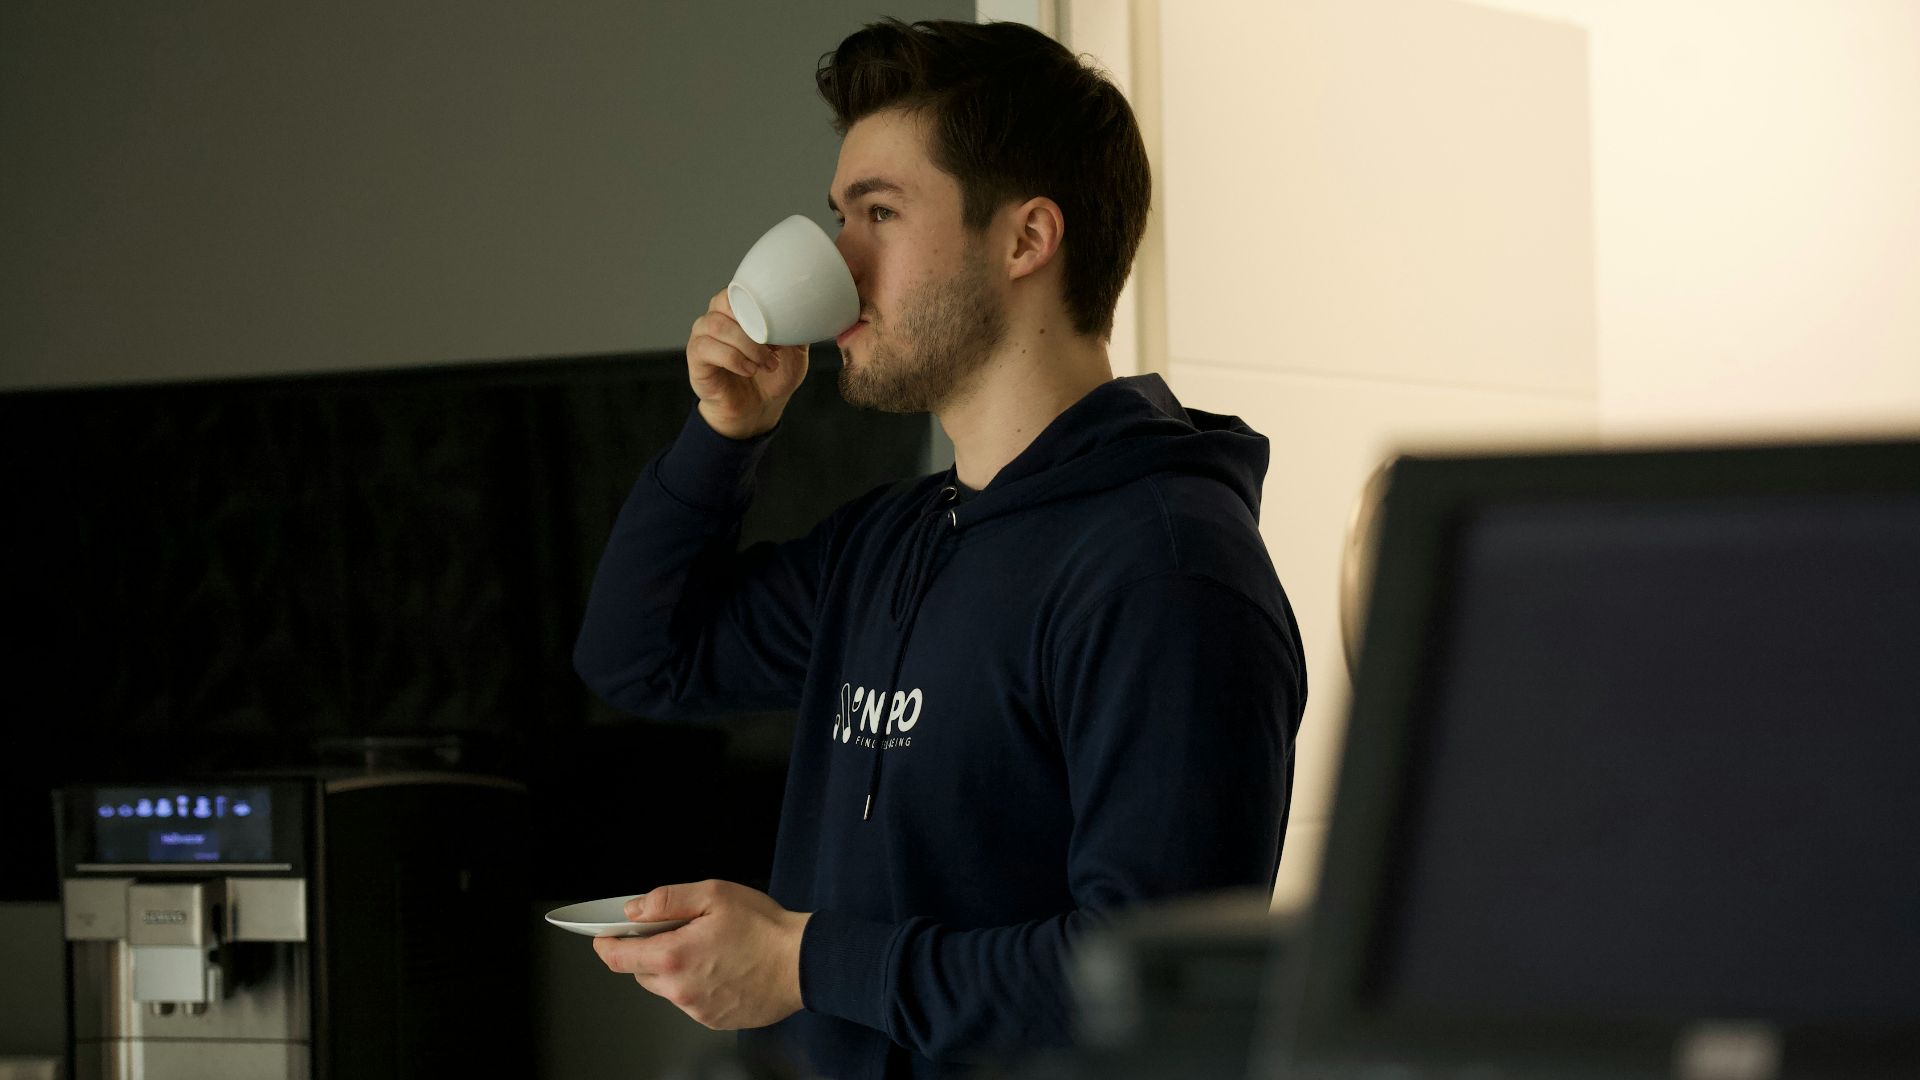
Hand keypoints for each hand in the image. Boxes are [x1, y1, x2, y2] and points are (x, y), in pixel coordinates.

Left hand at [592, 879, 811, 1030]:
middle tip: (676, 931)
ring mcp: (696, 1009)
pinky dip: (696, 984)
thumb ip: (667, 900)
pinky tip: (722, 967)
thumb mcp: (714, 895)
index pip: (618, 958)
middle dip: (648, 952)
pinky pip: (690, 1001)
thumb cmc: (765, 928)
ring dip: (674, 969)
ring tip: (708, 949)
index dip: (606, 944)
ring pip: (667, 988)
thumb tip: (635, 909)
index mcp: (674, 956)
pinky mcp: (713, 1019)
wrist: (803, 963)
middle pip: (640, 973)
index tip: (606, 936)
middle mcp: (680, 989)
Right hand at [687, 290, 809, 439]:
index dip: (760, 306)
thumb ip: (798, 330)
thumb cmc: (772, 377)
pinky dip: (734, 359)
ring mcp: (703, 337)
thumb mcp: (795, 351)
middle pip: (724, 302)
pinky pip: (707, 348)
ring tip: (765, 363)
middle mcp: (716, 318)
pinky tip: (749, 370)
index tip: (780, 327)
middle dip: (754, 325)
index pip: (740, 289)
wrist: (759, 410)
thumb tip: (807, 312)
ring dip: (747, 345)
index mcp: (738, 310)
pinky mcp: (696, 359)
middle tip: (775, 348)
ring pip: (717, 325)